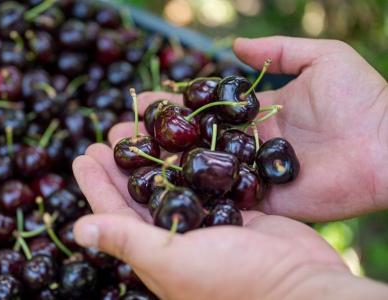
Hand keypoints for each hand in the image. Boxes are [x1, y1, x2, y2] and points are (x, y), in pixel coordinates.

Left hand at [71, 143, 386, 299]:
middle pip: (141, 190)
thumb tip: (77, 229)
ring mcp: (208, 218)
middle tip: (112, 131)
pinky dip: (197, 156)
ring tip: (142, 125)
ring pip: (174, 179)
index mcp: (155, 250)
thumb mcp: (172, 260)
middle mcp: (177, 234)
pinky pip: (208, 175)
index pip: (115, 212)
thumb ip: (126, 241)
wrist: (302, 286)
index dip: (96, 184)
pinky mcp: (236, 206)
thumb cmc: (235, 281)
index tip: (83, 153)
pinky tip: (188, 134)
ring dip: (158, 153)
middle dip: (125, 162)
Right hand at [97, 36, 387, 221]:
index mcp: (255, 116)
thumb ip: (277, 51)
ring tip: (126, 165)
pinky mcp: (263, 202)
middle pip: (193, 145)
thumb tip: (232, 45)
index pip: (203, 112)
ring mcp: (252, 177)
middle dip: (155, 141)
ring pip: (201, 174)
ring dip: (163, 171)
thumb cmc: (362, 99)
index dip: (172, 108)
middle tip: (118, 137)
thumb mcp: (322, 59)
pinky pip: (224, 201)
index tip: (139, 103)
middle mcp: (247, 147)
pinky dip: (193, 199)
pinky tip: (159, 196)